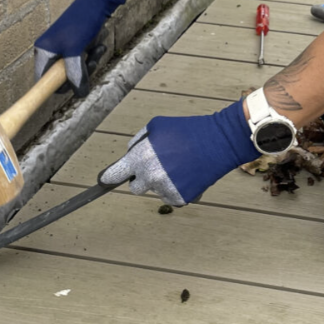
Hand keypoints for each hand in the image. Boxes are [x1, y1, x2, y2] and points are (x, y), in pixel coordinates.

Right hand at [34, 0, 124, 95]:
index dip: (57, 87)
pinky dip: (91, 57)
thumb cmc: (81, 23)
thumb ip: (75, 73)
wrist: (97, 3)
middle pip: (62, 77)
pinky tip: (99, 47)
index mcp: (43, 51)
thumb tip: (79, 93)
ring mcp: (63, 49)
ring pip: (75, 70)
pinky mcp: (75, 47)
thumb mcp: (75, 51)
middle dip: (79, 73)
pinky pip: (82, 61)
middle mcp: (50, 51)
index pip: (43, 79)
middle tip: (90, 64)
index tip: (72, 89)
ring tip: (97, 51)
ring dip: (88, 64)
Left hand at [100, 101, 253, 205]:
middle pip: (135, 188)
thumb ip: (138, 143)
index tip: (104, 182)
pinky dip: (177, 189)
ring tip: (180, 165)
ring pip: (155, 191)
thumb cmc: (188, 130)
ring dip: (162, 183)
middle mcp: (150, 176)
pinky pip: (171, 198)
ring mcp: (166, 189)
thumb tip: (130, 156)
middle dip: (142, 179)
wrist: (219, 142)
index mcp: (141, 157)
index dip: (109, 178)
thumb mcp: (156, 126)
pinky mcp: (181, 198)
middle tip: (158, 166)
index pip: (115, 174)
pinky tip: (188, 175)